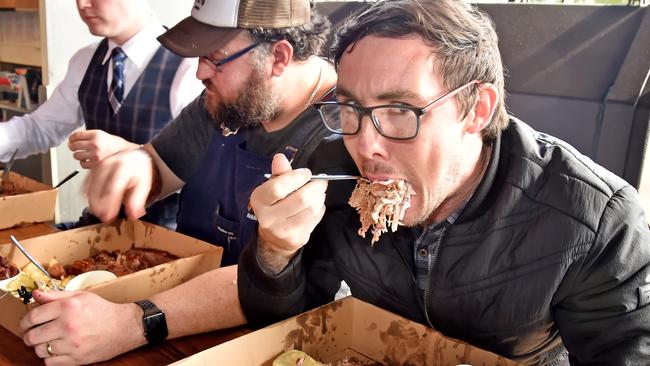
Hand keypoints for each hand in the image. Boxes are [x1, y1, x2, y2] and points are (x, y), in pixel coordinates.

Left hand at [20, 290, 143, 364]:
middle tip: (34, 334)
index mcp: (67, 307)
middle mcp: (68, 325)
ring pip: (40, 351)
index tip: (26, 324)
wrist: (124, 327)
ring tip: (50, 342)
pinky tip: (58, 350)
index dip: (25, 321)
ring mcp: (72, 344)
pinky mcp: (76, 359)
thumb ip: (56, 295)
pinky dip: (50, 358)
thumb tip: (35, 295)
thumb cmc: (103, 310)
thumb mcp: (81, 296)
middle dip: (29, 336)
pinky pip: (49, 363)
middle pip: (32, 336)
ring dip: (41, 347)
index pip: (32, 317)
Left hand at [68, 130, 138, 168]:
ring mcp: (95, 155)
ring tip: (84, 155)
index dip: (71, 138)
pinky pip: (82, 164)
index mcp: (97, 134)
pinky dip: (84, 163)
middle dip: (73, 147)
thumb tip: (74, 140)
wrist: (130, 154)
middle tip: (75, 148)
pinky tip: (89, 160)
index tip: (71, 140)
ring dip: (78, 155)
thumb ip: (90, 136)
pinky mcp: (96, 164)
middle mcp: (95, 144)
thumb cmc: (117, 145)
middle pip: (73, 145)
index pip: (76, 135)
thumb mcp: (104, 135)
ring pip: (76, 155)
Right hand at [84, 147, 152, 221]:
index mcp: (123, 167)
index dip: (110, 204)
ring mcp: (98, 166)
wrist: (133, 157)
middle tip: (104, 217)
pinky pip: (86, 183)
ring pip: (90, 186)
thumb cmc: (138, 171)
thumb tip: (133, 215)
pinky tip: (93, 204)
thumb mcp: (144, 185)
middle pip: (99, 187)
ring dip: (92, 202)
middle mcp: (109, 164)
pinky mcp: (92, 169)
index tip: (109, 216)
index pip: (113, 188)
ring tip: (99, 213)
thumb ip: (137, 201)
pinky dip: (87, 195)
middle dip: (99, 205)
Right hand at [250, 154, 326, 272]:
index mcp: (259, 200)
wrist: (274, 238)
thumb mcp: (273, 187)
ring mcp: (283, 231)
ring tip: (319, 192)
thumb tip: (280, 157)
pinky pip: (315, 218)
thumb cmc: (275, 205)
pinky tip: (316, 205)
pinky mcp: (296, 239)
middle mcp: (268, 218)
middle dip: (315, 187)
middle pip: (300, 199)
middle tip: (321, 182)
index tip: (306, 173)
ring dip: (320, 197)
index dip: (296, 177)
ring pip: (311, 209)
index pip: (278, 187)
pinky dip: (320, 208)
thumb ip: (279, 172)